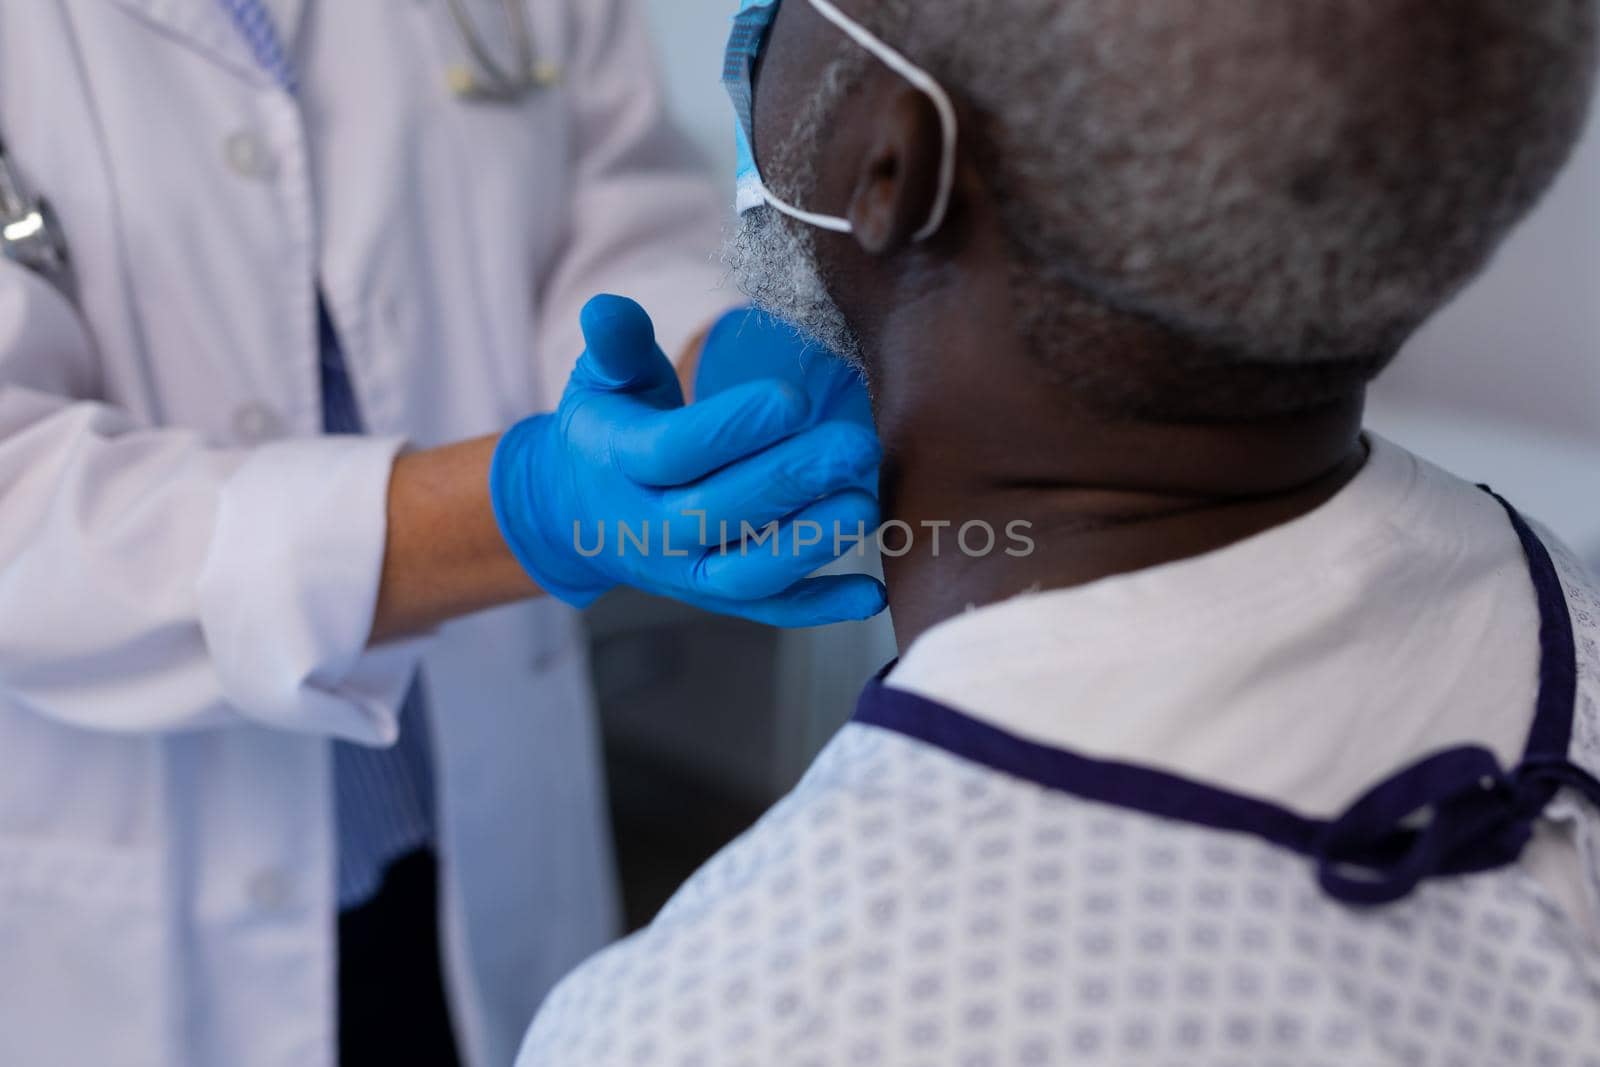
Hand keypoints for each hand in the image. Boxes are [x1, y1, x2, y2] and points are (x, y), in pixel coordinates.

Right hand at [490, 295, 885, 626]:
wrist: (579, 513)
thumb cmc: (611, 427)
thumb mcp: (602, 380)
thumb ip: (616, 344)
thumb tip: (606, 307)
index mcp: (619, 463)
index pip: (675, 451)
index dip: (732, 428)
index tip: (794, 397)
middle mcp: (649, 527)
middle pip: (719, 512)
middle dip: (790, 480)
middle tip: (857, 445)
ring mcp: (684, 571)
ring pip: (745, 573)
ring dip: (808, 545)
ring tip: (865, 505)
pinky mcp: (715, 597)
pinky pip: (768, 610)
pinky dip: (819, 607)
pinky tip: (872, 595)